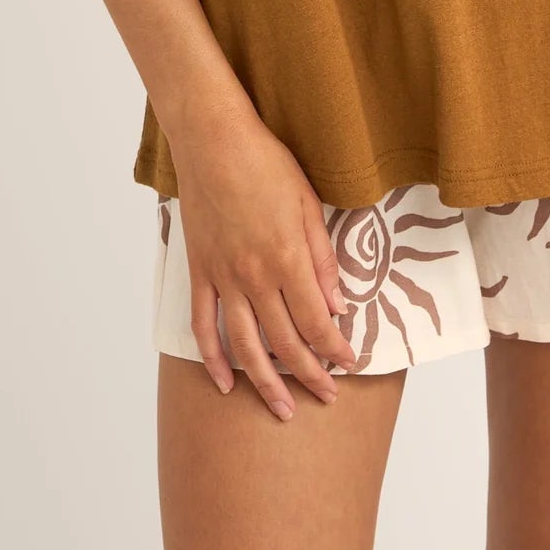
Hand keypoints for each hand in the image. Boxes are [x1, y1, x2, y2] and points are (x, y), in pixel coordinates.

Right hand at [171, 104, 358, 418]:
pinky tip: (225, 382)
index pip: (316, 321)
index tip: (349, 364)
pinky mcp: (199, 272)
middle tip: (327, 396)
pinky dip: (213, 358)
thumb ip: (323, 257)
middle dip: (310, 374)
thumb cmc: (265, 163)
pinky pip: (203, 325)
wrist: (213, 140)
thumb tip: (337, 303)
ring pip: (245, 345)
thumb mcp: (308, 202)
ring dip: (265, 382)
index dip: (335, 349)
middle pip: (285, 341)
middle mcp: (254, 276)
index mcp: (287, 258)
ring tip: (282, 409)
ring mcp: (223, 277)